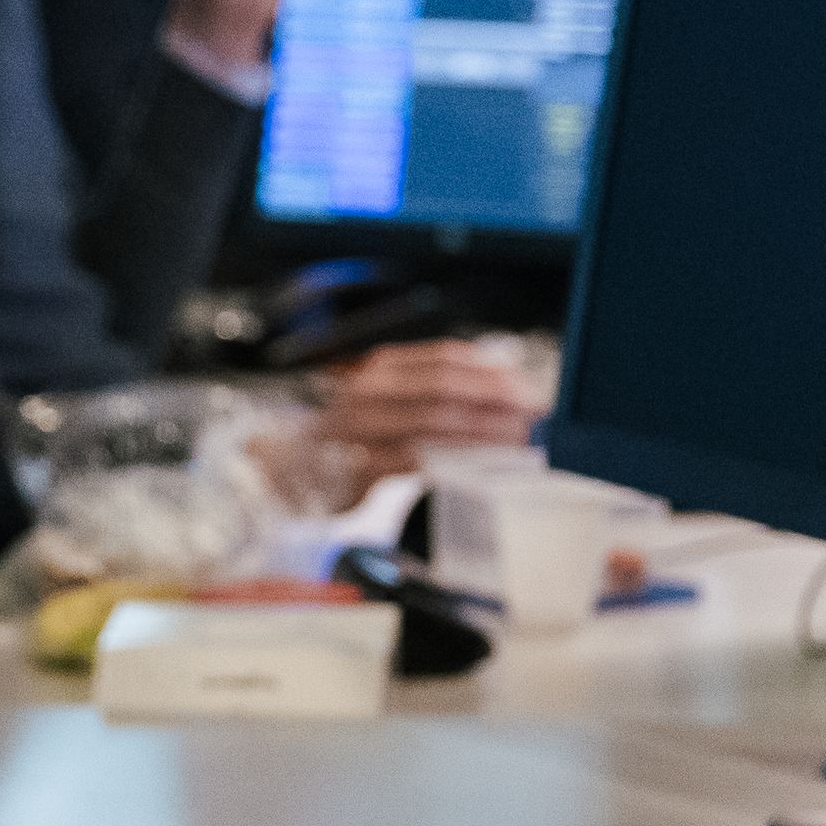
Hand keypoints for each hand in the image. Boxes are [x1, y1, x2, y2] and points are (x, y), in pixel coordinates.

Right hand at [319, 337, 541, 463]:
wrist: (293, 467)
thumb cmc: (353, 435)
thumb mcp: (389, 399)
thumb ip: (435, 390)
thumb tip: (503, 389)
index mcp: (381, 368)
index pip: (444, 358)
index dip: (491, 371)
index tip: (526, 387)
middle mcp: (368, 391)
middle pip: (443, 385)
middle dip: (494, 398)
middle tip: (531, 413)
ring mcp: (360, 428)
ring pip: (434, 422)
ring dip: (483, 432)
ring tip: (517, 440)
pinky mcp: (359, 467)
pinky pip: (419, 460)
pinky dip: (455, 461)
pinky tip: (481, 466)